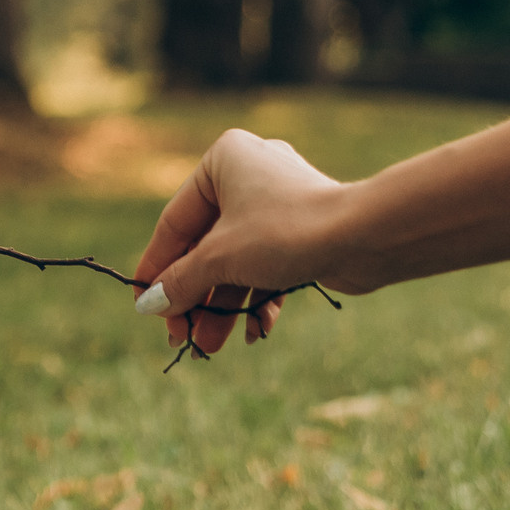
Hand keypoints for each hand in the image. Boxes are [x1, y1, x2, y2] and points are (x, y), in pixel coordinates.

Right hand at [131, 129, 356, 355]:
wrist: (366, 238)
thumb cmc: (284, 232)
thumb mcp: (220, 258)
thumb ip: (179, 281)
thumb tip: (148, 304)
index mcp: (223, 161)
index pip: (175, 222)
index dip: (156, 268)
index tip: (143, 306)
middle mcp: (250, 175)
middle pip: (206, 247)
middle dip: (195, 297)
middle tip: (180, 337)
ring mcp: (280, 205)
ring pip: (238, 262)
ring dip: (222, 306)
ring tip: (210, 348)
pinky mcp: (304, 232)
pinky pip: (268, 266)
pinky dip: (258, 298)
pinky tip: (254, 333)